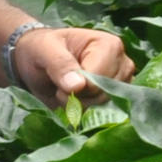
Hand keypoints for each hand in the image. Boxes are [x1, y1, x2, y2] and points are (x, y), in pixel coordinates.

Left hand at [10, 26, 135, 105]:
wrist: (38, 62)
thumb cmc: (42, 50)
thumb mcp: (44, 50)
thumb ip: (60, 64)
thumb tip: (78, 86)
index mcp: (110, 45)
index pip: (99, 79)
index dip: (76, 87)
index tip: (59, 78)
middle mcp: (122, 64)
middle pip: (103, 96)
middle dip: (77, 97)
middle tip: (61, 86)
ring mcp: (121, 84)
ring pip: (102, 109)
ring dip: (78, 106)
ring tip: (67, 91)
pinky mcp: (115, 100)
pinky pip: (102, 116)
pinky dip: (83, 112)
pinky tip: (74, 100)